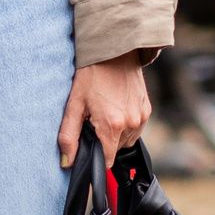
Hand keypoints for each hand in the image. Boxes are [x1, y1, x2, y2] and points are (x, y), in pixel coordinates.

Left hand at [57, 52, 152, 170]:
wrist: (113, 51)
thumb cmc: (91, 75)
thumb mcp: (74, 104)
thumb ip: (69, 136)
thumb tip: (67, 162)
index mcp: (112, 125)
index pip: (106, 160)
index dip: (96, 157)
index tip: (88, 147)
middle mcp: (131, 123)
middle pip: (115, 149)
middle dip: (104, 140)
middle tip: (94, 119)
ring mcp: (141, 117)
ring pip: (126, 140)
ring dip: (116, 133)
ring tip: (105, 111)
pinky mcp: (147, 109)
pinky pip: (136, 128)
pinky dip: (126, 124)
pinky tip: (116, 107)